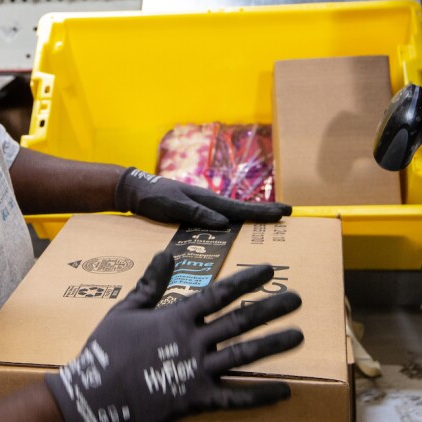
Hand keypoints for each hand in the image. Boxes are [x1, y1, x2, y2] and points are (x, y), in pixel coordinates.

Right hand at [45, 252, 303, 421]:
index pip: (219, 293)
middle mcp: (192, 341)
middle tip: (297, 299)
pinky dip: (260, 394)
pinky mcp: (196, 398)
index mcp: (176, 317)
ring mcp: (196, 371)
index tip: (270, 270)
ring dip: (273, 345)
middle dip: (270, 308)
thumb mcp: (125, 310)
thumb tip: (166, 253)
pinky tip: (284, 389)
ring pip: (243, 355)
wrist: (94, 395)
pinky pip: (234, 397)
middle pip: (239, 321)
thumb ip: (150, 283)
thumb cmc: (106, 351)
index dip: (246, 281)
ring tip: (298, 335)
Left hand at [114, 168, 290, 227]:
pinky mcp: (194, 213)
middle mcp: (208, 202)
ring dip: (250, 219)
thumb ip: (195, 213)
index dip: (263, 212)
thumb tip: (223, 222)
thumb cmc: (152, 196)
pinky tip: (236, 231)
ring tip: (270, 224)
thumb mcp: (172, 205)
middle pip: (241, 210)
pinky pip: (219, 220)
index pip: (239, 208)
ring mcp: (202, 207)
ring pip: (231, 215)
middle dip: (264, 213)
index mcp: (206, 199)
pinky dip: (233, 224)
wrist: (134, 190)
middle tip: (287, 215)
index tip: (285, 212)